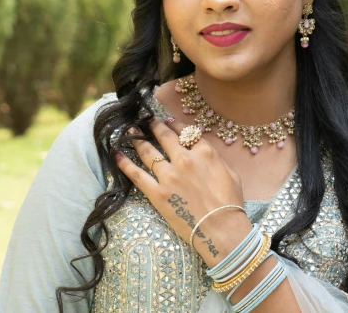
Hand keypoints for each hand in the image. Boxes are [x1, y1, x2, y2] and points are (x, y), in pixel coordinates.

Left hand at [114, 117, 252, 267]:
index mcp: (204, 152)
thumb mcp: (230, 173)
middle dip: (153, 125)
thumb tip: (203, 151)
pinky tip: (116, 153)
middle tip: (145, 119)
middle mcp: (184, 159)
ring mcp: (168, 175)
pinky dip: (124, 163)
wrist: (221, 229)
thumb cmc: (230, 204)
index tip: (167, 120)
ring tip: (130, 130)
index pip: (186, 132)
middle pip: (164, 136)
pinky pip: (136, 174)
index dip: (174, 124)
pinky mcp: (157, 192)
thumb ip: (214, 158)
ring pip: (148, 151)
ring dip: (137, 138)